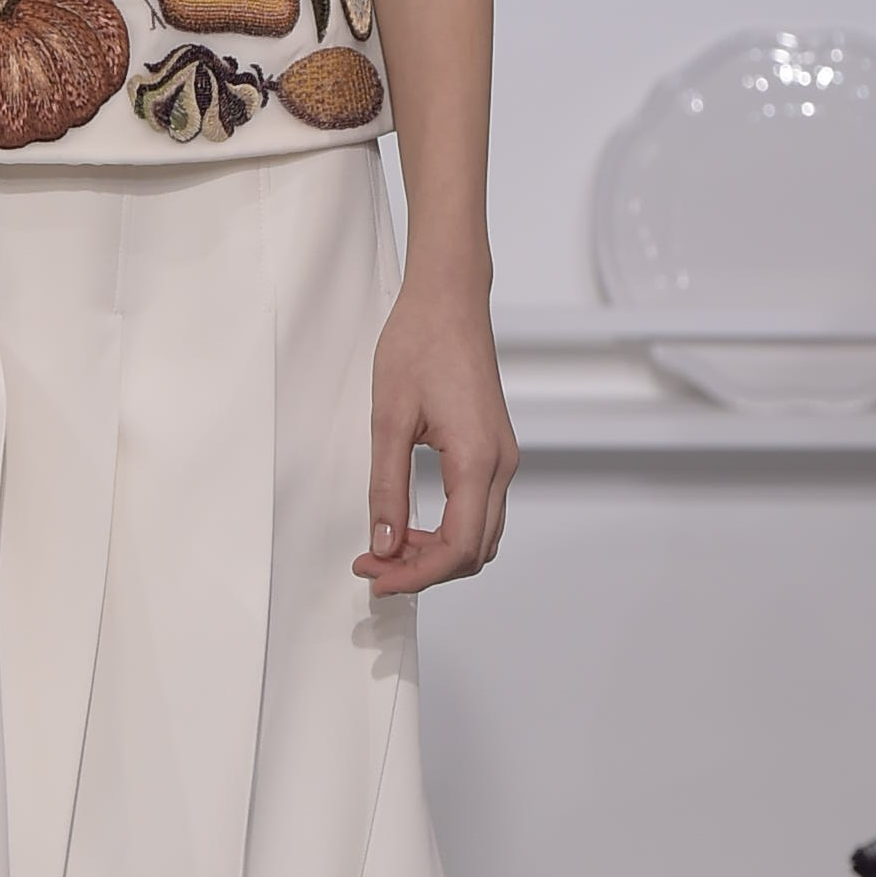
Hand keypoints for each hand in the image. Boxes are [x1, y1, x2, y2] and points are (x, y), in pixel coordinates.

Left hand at [360, 275, 516, 595]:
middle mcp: (501, 463)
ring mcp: (502, 456)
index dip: (415, 575)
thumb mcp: (388, 420)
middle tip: (373, 565)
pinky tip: (410, 523)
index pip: (457, 548)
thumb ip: (386, 488)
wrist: (449, 298)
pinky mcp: (495, 448)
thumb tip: (384, 542)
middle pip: (474, 551)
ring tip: (387, 546)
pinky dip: (449, 529)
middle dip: (423, 570)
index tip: (376, 578)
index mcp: (477, 459)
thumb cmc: (419, 343)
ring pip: (480, 535)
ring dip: (437, 552)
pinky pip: (479, 509)